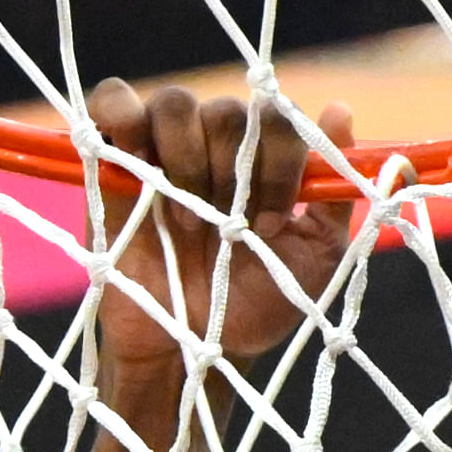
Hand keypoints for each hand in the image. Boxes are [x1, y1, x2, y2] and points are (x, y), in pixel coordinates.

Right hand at [85, 79, 356, 378]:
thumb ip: (333, 194)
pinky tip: (138, 156)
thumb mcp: (313, 259)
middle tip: (230, 229)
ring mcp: (164, 151)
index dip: (280, 163)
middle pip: (226, 112)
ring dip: (186, 157)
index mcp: (263, 161)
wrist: (195, 350)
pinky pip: (112, 101)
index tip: (275, 223)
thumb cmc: (256, 305)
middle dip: (233, 171)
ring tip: (185, 218)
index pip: (277, 120)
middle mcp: (216, 147)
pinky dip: (122, 112)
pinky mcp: (113, 162)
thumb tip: (339, 110)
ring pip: (175, 103)